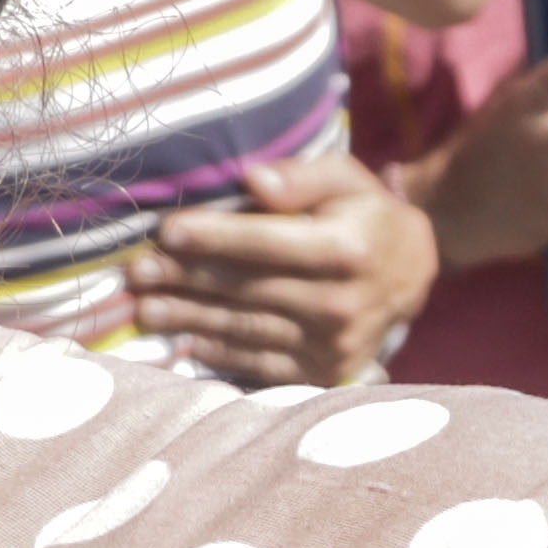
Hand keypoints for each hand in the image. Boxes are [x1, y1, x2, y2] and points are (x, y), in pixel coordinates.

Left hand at [127, 146, 440, 385]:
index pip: (268, 242)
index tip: (167, 231)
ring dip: (190, 319)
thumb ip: (303, 176)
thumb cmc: (365, 216)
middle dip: (186, 280)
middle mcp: (340, 302)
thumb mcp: (347, 179)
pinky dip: (219, 353)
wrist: (410, 276)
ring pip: (246, 329)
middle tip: (137, 274)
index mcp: (346, 248)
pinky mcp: (323, 371)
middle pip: (248, 289)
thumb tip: (255, 181)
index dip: (215, 236)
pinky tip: (184, 341)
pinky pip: (260, 363)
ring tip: (145, 309)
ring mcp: (332, 344)